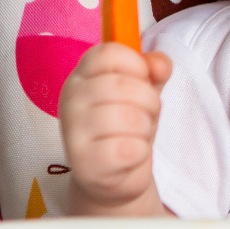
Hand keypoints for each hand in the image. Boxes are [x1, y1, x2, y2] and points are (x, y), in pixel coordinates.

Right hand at [59, 42, 173, 215]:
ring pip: (130, 118)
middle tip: (143, 114)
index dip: (136, 65)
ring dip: (145, 128)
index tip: (142, 79)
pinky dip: (139, 152)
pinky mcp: (85, 164)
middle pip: (124, 85)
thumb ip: (154, 70)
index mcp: (82, 75)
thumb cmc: (127, 126)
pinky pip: (129, 149)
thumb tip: (158, 64)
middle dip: (149, 101)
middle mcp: (71, 99)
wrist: (114, 176)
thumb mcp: (144, 90)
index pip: (109, 52)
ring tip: (135, 135)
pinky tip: (128, 156)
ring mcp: (73, 132)